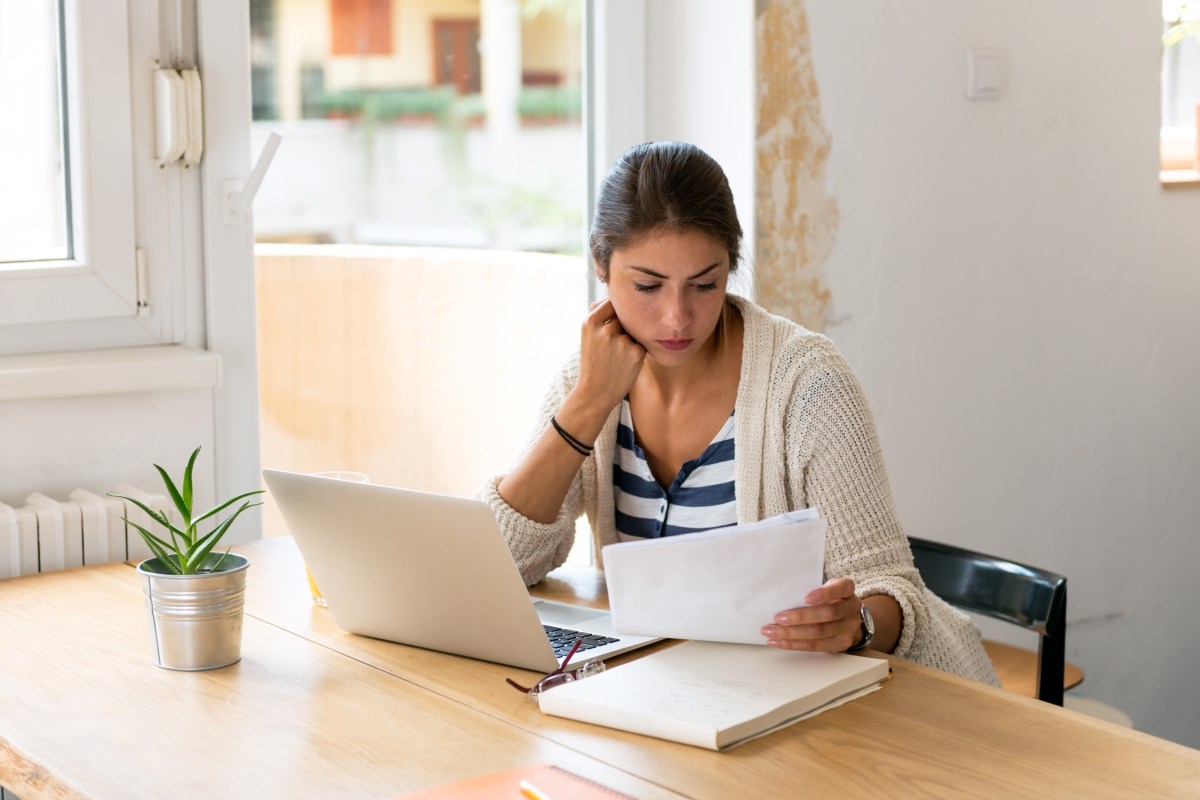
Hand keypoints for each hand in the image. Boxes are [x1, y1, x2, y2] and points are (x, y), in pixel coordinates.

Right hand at [573, 298, 645, 413]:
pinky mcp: (636, 352)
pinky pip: (642, 343)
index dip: (616, 313)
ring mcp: (621, 341)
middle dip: (623, 329)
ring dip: (630, 340)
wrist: (594, 394)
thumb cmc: (593, 363)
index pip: (612, 303)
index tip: (613, 325)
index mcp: (590, 322)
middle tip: (613, 348)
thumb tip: (614, 297)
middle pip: (625, 317)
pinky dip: (637, 352)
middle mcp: (605, 329)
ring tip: (617, 358)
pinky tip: (625, 364)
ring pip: (634, 330)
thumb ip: (600, 316)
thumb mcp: (588, 336)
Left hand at [761, 577, 864, 652]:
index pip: (840, 588)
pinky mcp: (839, 645)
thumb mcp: (827, 587)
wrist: (849, 618)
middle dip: (800, 617)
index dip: (824, 594)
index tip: (805, 598)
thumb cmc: (830, 598)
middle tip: (778, 618)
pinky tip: (779, 641)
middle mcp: (851, 609)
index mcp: (847, 589)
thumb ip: (812, 587)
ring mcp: (847, 629)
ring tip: (772, 632)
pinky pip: (815, 646)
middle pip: (827, 614)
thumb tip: (780, 594)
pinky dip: (794, 644)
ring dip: (792, 634)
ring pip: (819, 633)